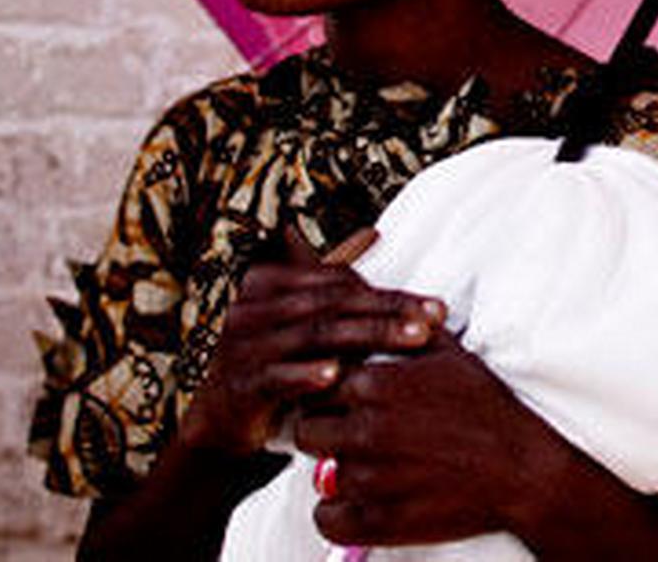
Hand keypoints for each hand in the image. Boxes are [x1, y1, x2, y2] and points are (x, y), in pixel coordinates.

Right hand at [181, 230, 446, 457]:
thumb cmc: (273, 362)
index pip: (342, 283)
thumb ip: (334, 279)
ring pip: (316, 335)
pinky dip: (306, 375)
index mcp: (271, 283)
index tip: (437, 307)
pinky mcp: (239, 386)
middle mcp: (254, 308)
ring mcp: (243, 346)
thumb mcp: (302, 318)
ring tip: (411, 340)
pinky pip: (276, 376)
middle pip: (335, 305)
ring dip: (367, 338)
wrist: (221, 424)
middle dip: (390, 312)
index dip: (390, 294)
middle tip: (434, 322)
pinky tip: (336, 375)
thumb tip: (373, 233)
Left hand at [294, 330, 545, 545]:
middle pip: (307, 429)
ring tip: (369, 464)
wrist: (520, 467)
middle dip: (325, 430)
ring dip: (337, 470)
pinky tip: (361, 500)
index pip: (317, 385)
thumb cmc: (485, 406)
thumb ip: (407, 328)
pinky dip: (337, 513)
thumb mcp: (450, 353)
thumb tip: (380, 306)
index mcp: (377, 384)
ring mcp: (371, 479)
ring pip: (318, 474)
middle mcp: (366, 430)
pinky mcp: (379, 521)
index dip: (329, 393)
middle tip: (350, 434)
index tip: (345, 401)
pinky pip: (328, 519)